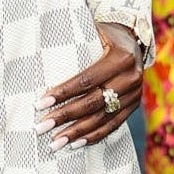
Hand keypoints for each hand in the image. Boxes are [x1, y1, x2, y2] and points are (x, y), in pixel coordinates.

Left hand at [37, 21, 143, 148]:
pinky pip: (113, 125)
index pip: (87, 80)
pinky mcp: (134, 106)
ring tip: (54, 143)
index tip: (40, 103)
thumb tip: (38, 43)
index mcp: (121, 57)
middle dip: (64, 116)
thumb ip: (74, 38)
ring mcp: (134, 94)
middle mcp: (131, 78)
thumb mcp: (94, 30)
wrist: (134, 38)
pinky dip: (94, 136)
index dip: (63, 93)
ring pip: (102, 118)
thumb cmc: (104, 33)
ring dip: (76, 132)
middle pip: (92, 102)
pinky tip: (75, 144)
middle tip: (40, 127)